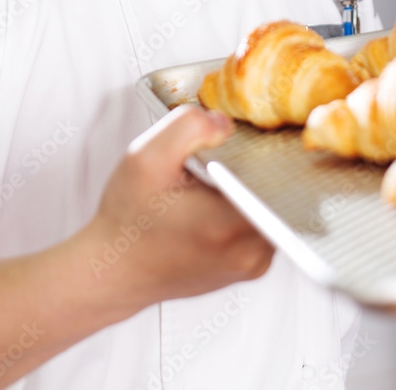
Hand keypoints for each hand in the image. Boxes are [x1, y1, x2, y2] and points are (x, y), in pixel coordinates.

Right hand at [84, 105, 273, 318]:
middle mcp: (250, 252)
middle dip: (259, 165)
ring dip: (253, 186)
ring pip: (273, 206)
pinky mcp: (248, 269)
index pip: (284, 176)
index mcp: (230, 224)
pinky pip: (263, 223)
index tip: (250, 140)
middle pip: (282, 189)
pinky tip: (218, 198)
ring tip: (218, 177)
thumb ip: (188, 126)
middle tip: (224, 156)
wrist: (112, 272)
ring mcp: (252, 265)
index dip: (272, 149)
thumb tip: (226, 123)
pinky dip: (247, 206)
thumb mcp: (146, 156)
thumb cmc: (126, 219)